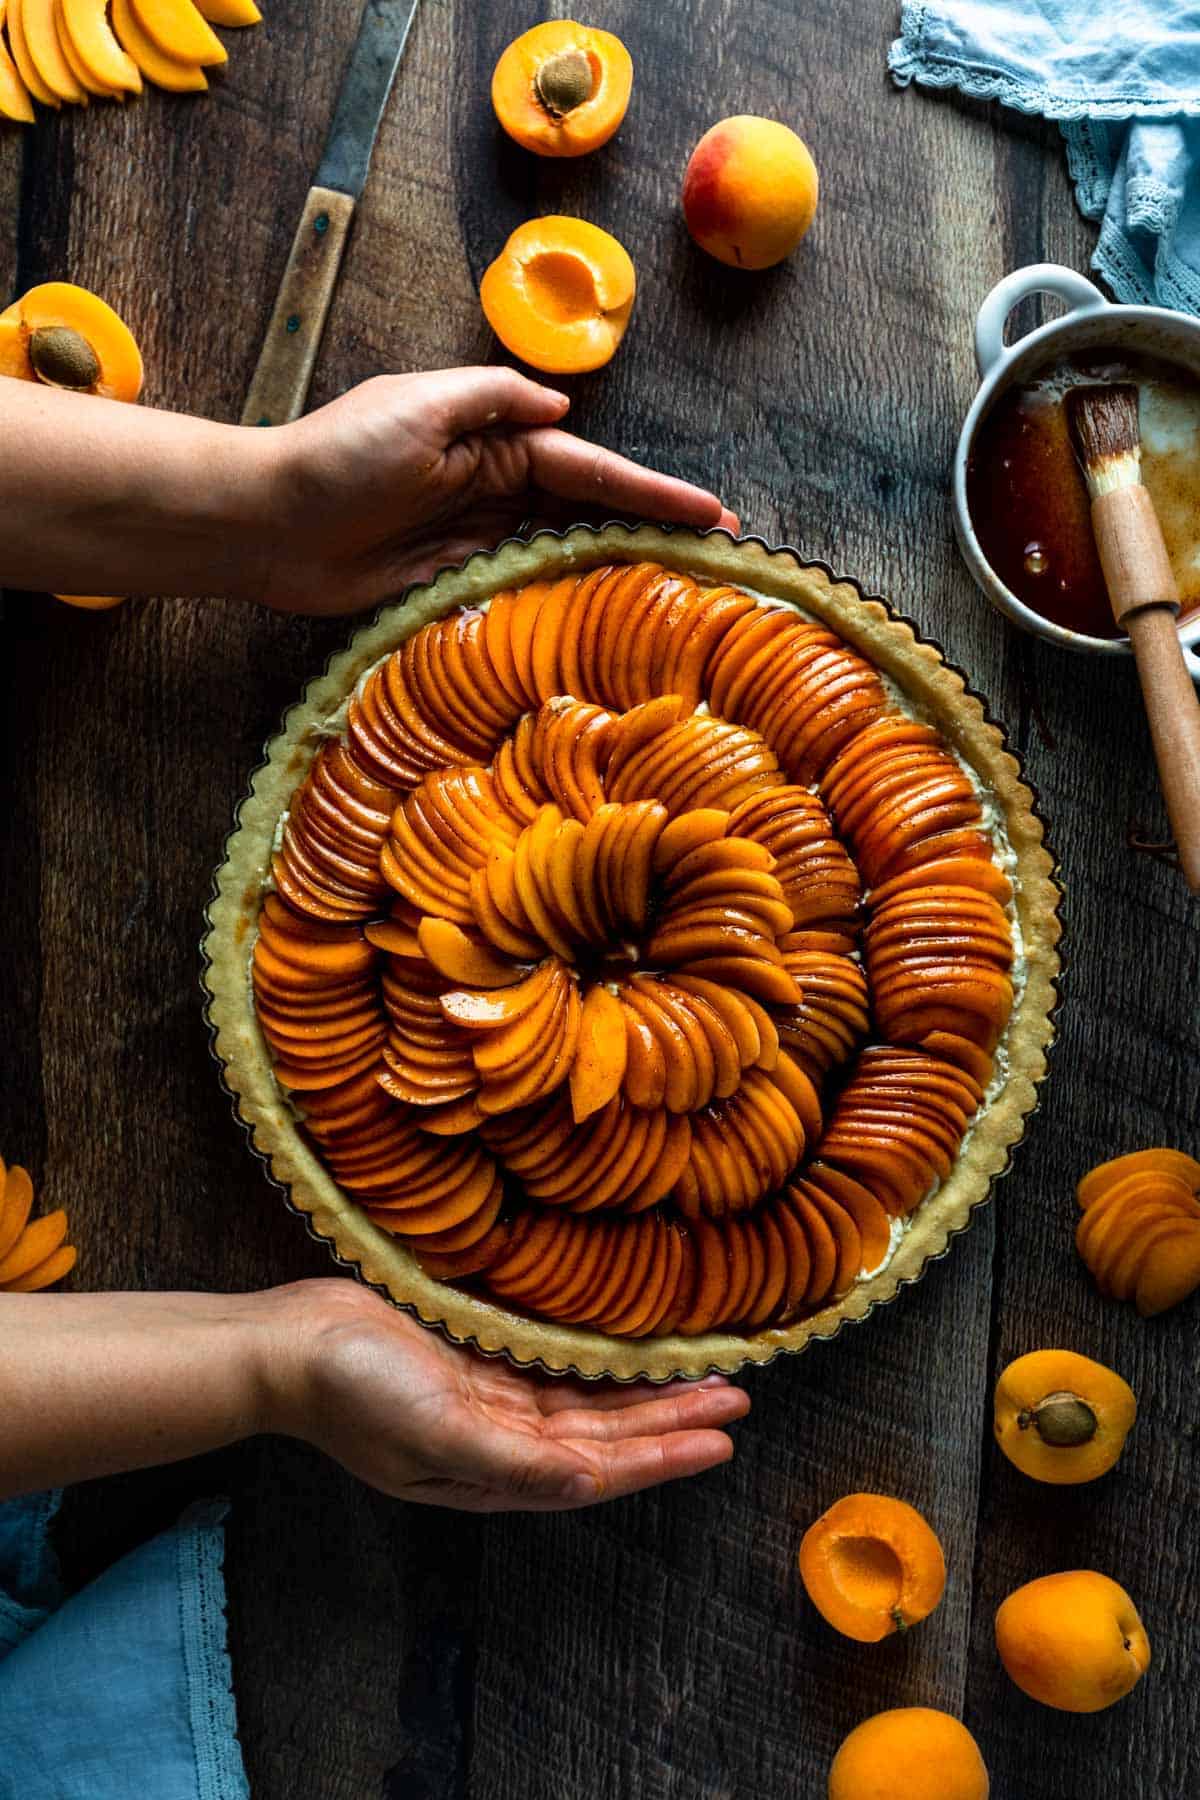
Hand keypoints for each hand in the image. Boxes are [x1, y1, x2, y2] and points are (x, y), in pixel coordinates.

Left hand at [258, 366, 739, 614]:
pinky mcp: (448, 582)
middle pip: (590, 513)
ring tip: (681, 595)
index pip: (591, 471)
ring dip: (617, 569)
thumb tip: (562, 409)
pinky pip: (517, 590)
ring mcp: (473, 538)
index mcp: (493, 440)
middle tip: (721, 559)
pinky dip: (559, 601)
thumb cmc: (336, 457)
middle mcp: (492, 487)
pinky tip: (602, 620)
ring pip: (561, 553)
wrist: (265, 523)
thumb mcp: (417, 405)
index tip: (711, 516)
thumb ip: (493, 400)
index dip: (652, 495)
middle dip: (652, 531)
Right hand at [276, 1278, 749, 1511]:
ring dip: (643, 1395)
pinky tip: (627, 1356)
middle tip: (736, 1401)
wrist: (291, 1345)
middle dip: (671, 1422)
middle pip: (605, 1436)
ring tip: (702, 1380)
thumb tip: (587, 1485)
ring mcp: (487, 1402)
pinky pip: (552, 1370)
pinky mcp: (473, 1362)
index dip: (662, 1455)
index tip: (722, 1440)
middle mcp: (501, 1442)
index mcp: (495, 1470)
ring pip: (586, 1403)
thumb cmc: (355, 1393)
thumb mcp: (439, 1432)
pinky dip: (596, 1366)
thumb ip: (514, 1463)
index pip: (599, 1469)